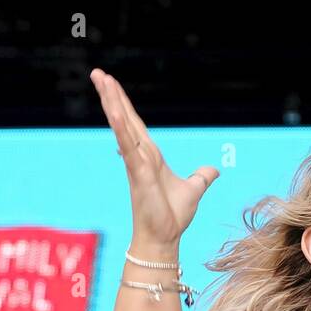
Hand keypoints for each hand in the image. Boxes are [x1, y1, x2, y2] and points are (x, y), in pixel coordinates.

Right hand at [90, 68, 219, 248]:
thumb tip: (214, 170)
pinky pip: (128, 145)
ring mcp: (136, 163)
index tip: (111, 84)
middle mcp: (140, 156)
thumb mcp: (194, 189)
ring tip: (99, 78)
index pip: (136, 124)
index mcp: (151, 156)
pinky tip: (114, 109)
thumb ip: (202, 177)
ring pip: (122, 125)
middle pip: (125, 118)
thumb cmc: (173, 217)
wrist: (165, 238)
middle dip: (111, 95)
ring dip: (111, 101)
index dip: (124, 103)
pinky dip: (121, 127)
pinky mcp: (137, 172)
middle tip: (97, 72)